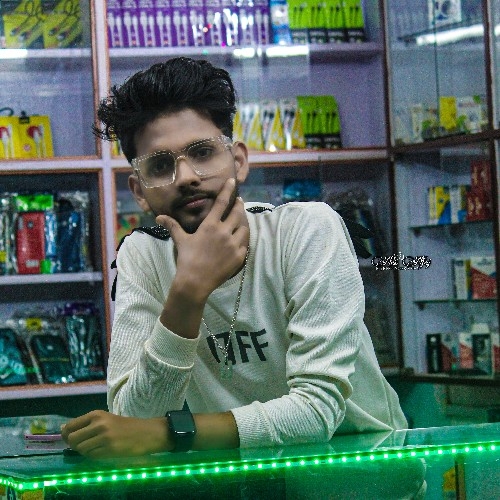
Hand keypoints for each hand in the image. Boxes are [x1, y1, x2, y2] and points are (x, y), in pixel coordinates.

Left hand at [61, 410, 169, 458]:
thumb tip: (63, 430)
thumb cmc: (125, 426)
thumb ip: (86, 424)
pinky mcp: (109, 449)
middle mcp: (98, 424)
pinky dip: (93, 456)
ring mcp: (103, 437)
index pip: (71, 426)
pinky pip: (91, 456)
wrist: (145, 433)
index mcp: (96, 414)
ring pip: (81, 449)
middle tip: (83, 445)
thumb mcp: (106, 419)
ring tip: (95, 447)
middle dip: (74, 445)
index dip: (66, 434)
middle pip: (72, 439)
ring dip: (84, 451)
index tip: (69, 438)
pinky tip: (102, 451)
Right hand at [157, 178, 248, 301]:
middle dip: (239, 205)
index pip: (221, 203)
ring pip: (244, 228)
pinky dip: (243, 240)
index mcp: (210, 225)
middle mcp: (224, 232)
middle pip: (237, 213)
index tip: (232, 181)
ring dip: (243, 222)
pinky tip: (241, 239)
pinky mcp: (239, 256)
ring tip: (241, 221)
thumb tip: (159, 217)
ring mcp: (233, 244)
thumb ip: (173, 226)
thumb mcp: (181, 240)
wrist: (195, 282)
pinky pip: (245, 244)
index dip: (227, 190)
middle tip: (239, 202)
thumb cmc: (187, 259)